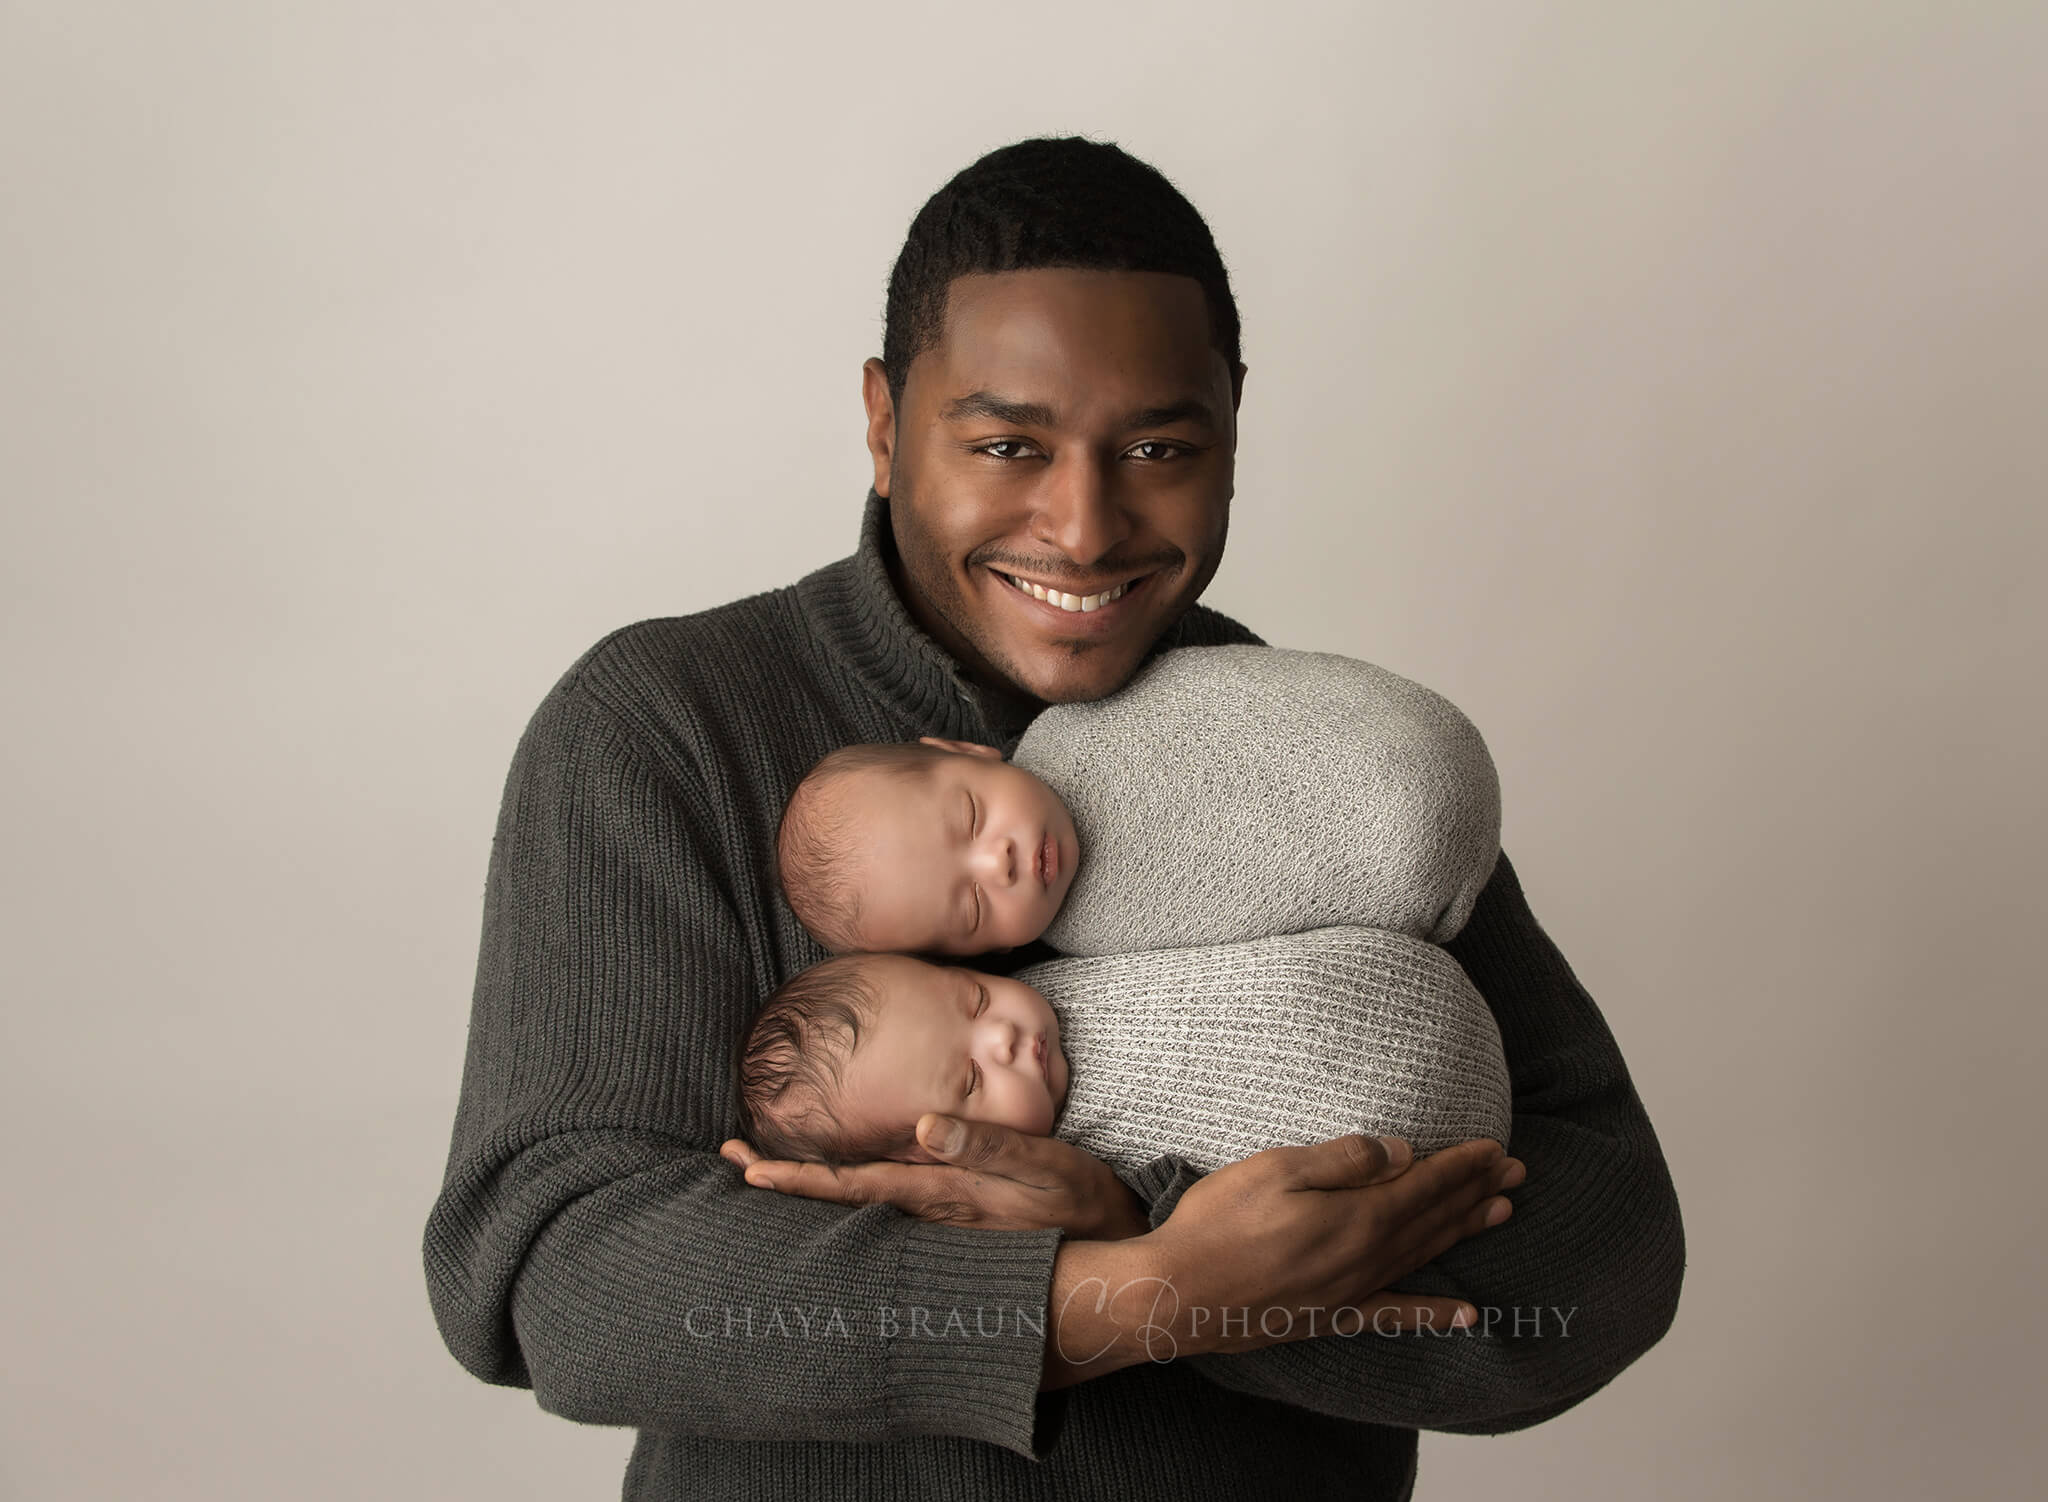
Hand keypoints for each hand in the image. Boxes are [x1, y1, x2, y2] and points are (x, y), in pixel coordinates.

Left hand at [719, 1113, 1150, 1239]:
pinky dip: (849, 1197)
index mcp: (939, 1197)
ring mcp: (940, 1226)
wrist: (1116, 1252)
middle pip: (841, 1203)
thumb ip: (983, 1144)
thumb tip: (922, 1126)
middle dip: (784, 1183)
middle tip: (730, 1158)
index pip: (852, 1187)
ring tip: (764, 1170)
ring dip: (810, 1190)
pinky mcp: (955, 1226)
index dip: (797, 1178)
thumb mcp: (1040, 1163)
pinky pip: (886, 1214)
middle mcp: (929, 1217)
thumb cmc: (1078, 1200)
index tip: (746, 1166)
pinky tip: (837, 1189)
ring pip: (859, 1210)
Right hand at [1139, 1134, 1524, 1351]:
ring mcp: (1352, 1290)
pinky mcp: (1332, 1315)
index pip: (1423, 1184)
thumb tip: (1401, 1151)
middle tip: (1516, 1173)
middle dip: (1476, 1191)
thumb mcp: (1276, 1168)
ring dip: (1464, 1232)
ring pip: (1423, 1255)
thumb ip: (1344, 1160)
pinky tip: (1465, 1315)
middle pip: (1433, 1218)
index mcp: (1355, 1217)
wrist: (1179, 1293)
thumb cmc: (1219, 1224)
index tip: (1495, 1148)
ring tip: (1502, 1213)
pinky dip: (1433, 1313)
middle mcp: (1365, 1257)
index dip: (1462, 1165)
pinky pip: (1395, 1313)